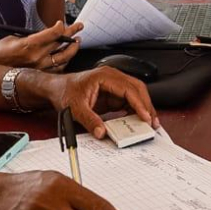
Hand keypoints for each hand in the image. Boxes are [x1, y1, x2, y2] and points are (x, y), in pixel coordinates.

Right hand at [0, 21, 81, 70]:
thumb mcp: (13, 38)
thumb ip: (31, 36)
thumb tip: (46, 33)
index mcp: (28, 45)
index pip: (53, 33)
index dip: (61, 26)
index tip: (62, 23)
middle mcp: (36, 57)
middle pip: (61, 43)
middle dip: (72, 33)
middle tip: (78, 27)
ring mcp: (39, 68)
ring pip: (63, 58)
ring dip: (72, 48)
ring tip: (77, 42)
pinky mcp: (39, 76)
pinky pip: (57, 69)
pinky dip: (64, 61)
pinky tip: (67, 56)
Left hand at [41, 66, 158, 138]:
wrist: (56, 89)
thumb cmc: (65, 92)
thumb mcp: (74, 108)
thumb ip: (89, 120)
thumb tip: (102, 132)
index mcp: (105, 76)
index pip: (129, 89)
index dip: (140, 104)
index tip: (146, 117)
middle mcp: (113, 78)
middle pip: (138, 89)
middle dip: (147, 106)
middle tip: (153, 122)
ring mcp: (114, 85)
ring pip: (137, 95)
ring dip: (144, 108)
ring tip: (150, 124)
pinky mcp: (113, 94)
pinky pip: (129, 102)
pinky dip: (136, 111)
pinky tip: (138, 121)